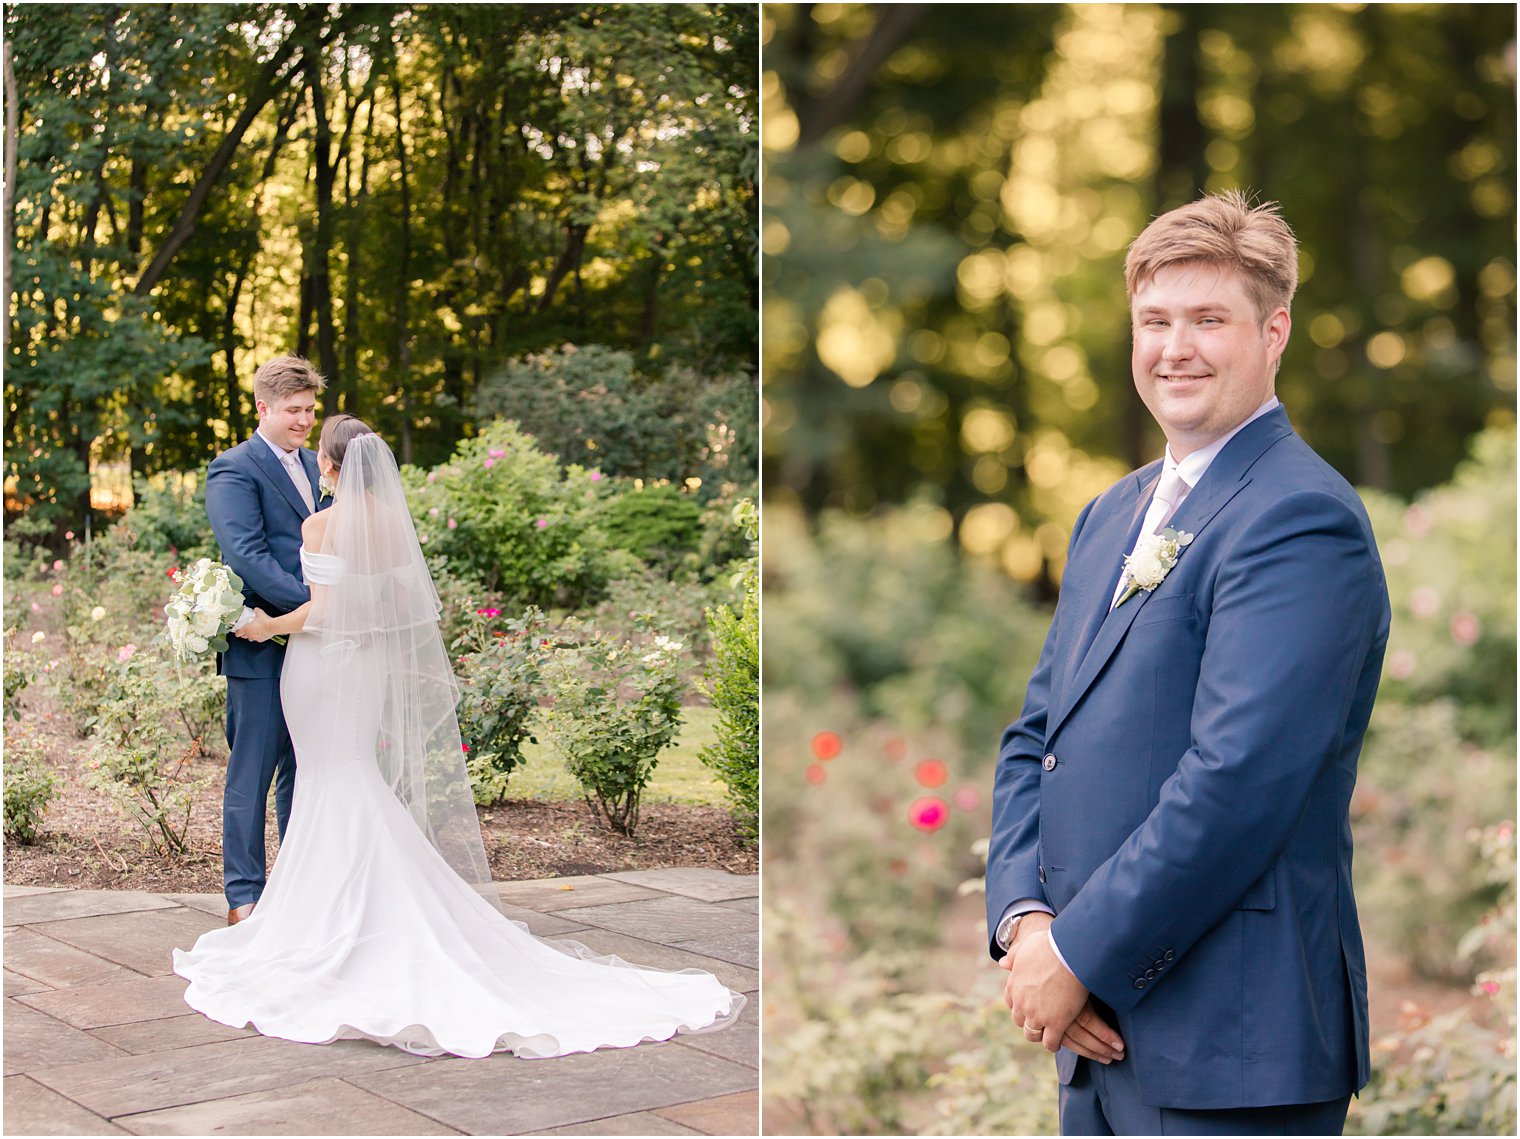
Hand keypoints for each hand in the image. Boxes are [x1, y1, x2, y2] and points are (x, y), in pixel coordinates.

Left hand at [234, 608, 273, 641]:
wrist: (273, 626)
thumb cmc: (265, 621)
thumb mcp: (259, 613)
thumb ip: (256, 610)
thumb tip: (256, 609)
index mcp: (246, 629)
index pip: (238, 633)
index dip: (237, 632)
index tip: (237, 631)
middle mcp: (249, 634)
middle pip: (243, 636)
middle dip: (243, 634)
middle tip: (245, 630)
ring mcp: (255, 638)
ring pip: (250, 638)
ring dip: (250, 636)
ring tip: (253, 632)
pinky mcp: (261, 640)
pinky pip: (257, 639)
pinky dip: (258, 637)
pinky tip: (260, 633)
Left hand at [1001, 927, 1123, 1062]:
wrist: (1069, 953)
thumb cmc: (1050, 945)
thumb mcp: (1025, 946)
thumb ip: (1013, 956)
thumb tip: (1002, 963)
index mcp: (1013, 985)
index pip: (1011, 1002)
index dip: (1021, 1005)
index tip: (1029, 1005)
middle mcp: (1021, 1003)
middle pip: (1020, 1020)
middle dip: (1028, 1020)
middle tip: (1040, 1021)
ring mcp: (1037, 1015)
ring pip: (1032, 1034)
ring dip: (1039, 1034)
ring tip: (1048, 1034)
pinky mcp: (1055, 1024)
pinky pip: (1050, 1042)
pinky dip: (1053, 1044)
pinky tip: (1058, 1041)